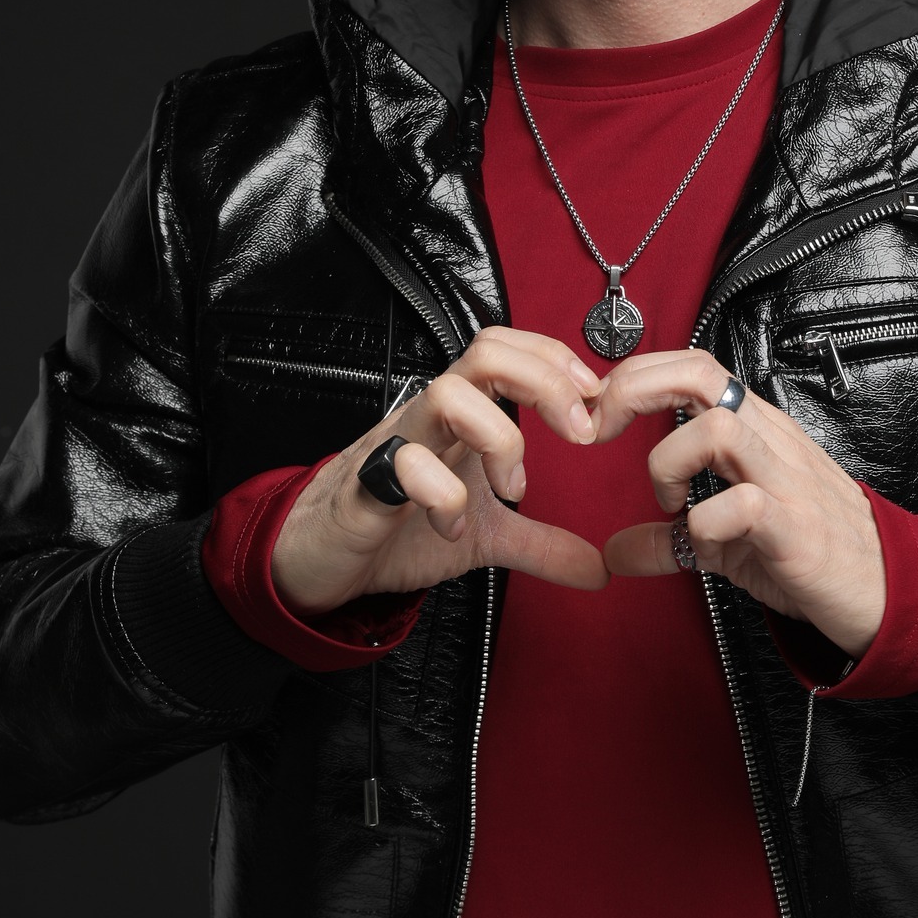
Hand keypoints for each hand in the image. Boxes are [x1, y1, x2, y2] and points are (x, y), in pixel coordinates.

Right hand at [271, 327, 609, 615]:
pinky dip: (443, 496)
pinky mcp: (367, 488)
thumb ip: (541, 543)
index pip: (506, 350)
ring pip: (446, 394)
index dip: (555, 360)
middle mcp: (431, 419)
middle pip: (486, 353)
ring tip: (513, 486)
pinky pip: (404, 468)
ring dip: (498, 436)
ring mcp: (398, 447)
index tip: (595, 402)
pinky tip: (455, 527)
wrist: (319, 559)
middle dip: (544, 381)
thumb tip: (598, 566)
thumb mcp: (485, 536)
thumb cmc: (395, 528)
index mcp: (460, 418)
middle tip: (578, 433)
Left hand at [591, 349, 885, 658]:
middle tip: (603, 435)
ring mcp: (785, 480)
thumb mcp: (727, 541)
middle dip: (633, 391)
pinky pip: (740, 506)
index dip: (634, 377)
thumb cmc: (811, 550)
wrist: (885, 590)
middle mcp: (769, 440)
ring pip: (716, 428)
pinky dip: (703, 526)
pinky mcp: (796, 528)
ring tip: (670, 500)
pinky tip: (703, 546)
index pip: (693, 365)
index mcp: (754, 430)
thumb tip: (613, 551)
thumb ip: (669, 539)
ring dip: (668, 463)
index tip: (600, 419)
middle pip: (698, 372)